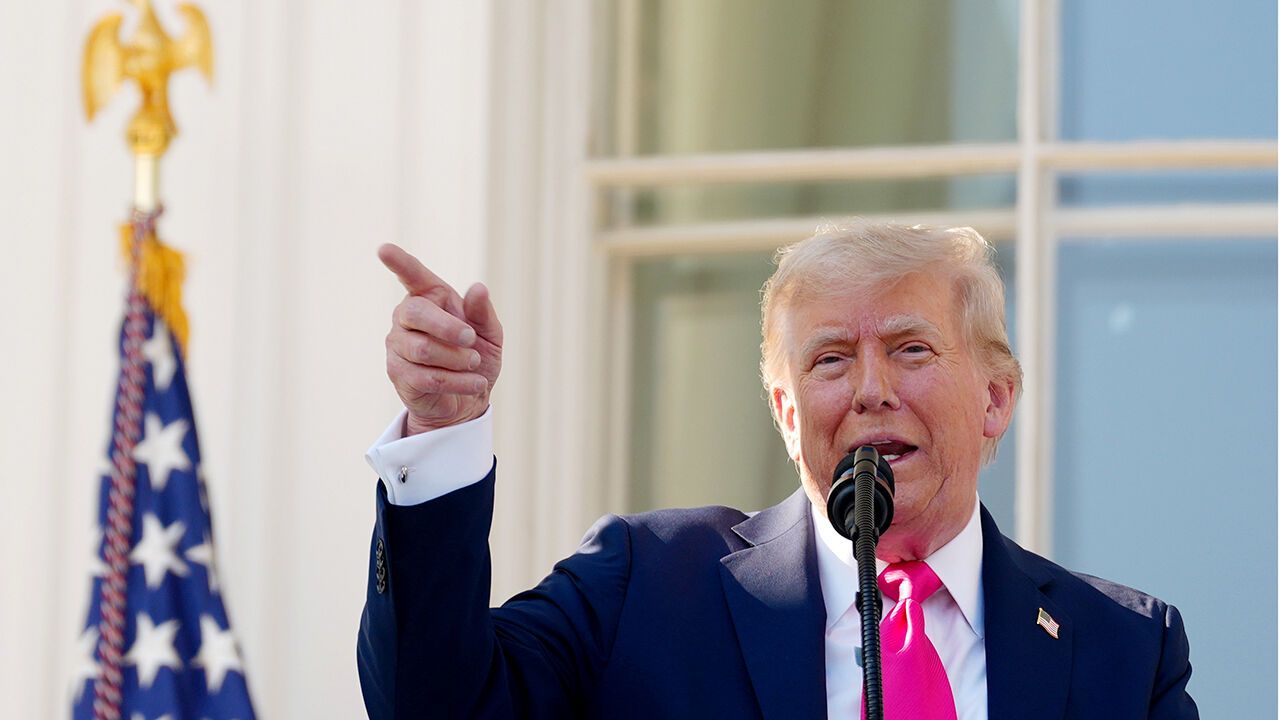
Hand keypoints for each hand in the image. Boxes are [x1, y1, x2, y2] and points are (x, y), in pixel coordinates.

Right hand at [378, 243, 502, 434]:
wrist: (468, 400)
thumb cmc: (476, 358)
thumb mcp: (490, 335)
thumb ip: (483, 313)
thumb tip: (478, 287)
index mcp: (431, 298)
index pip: (412, 275)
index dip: (399, 262)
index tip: (383, 249)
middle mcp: (407, 317)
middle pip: (416, 313)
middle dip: (449, 328)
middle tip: (471, 340)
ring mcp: (398, 345)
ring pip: (424, 350)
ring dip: (457, 360)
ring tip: (474, 365)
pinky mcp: (398, 373)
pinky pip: (427, 377)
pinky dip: (458, 382)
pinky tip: (474, 384)